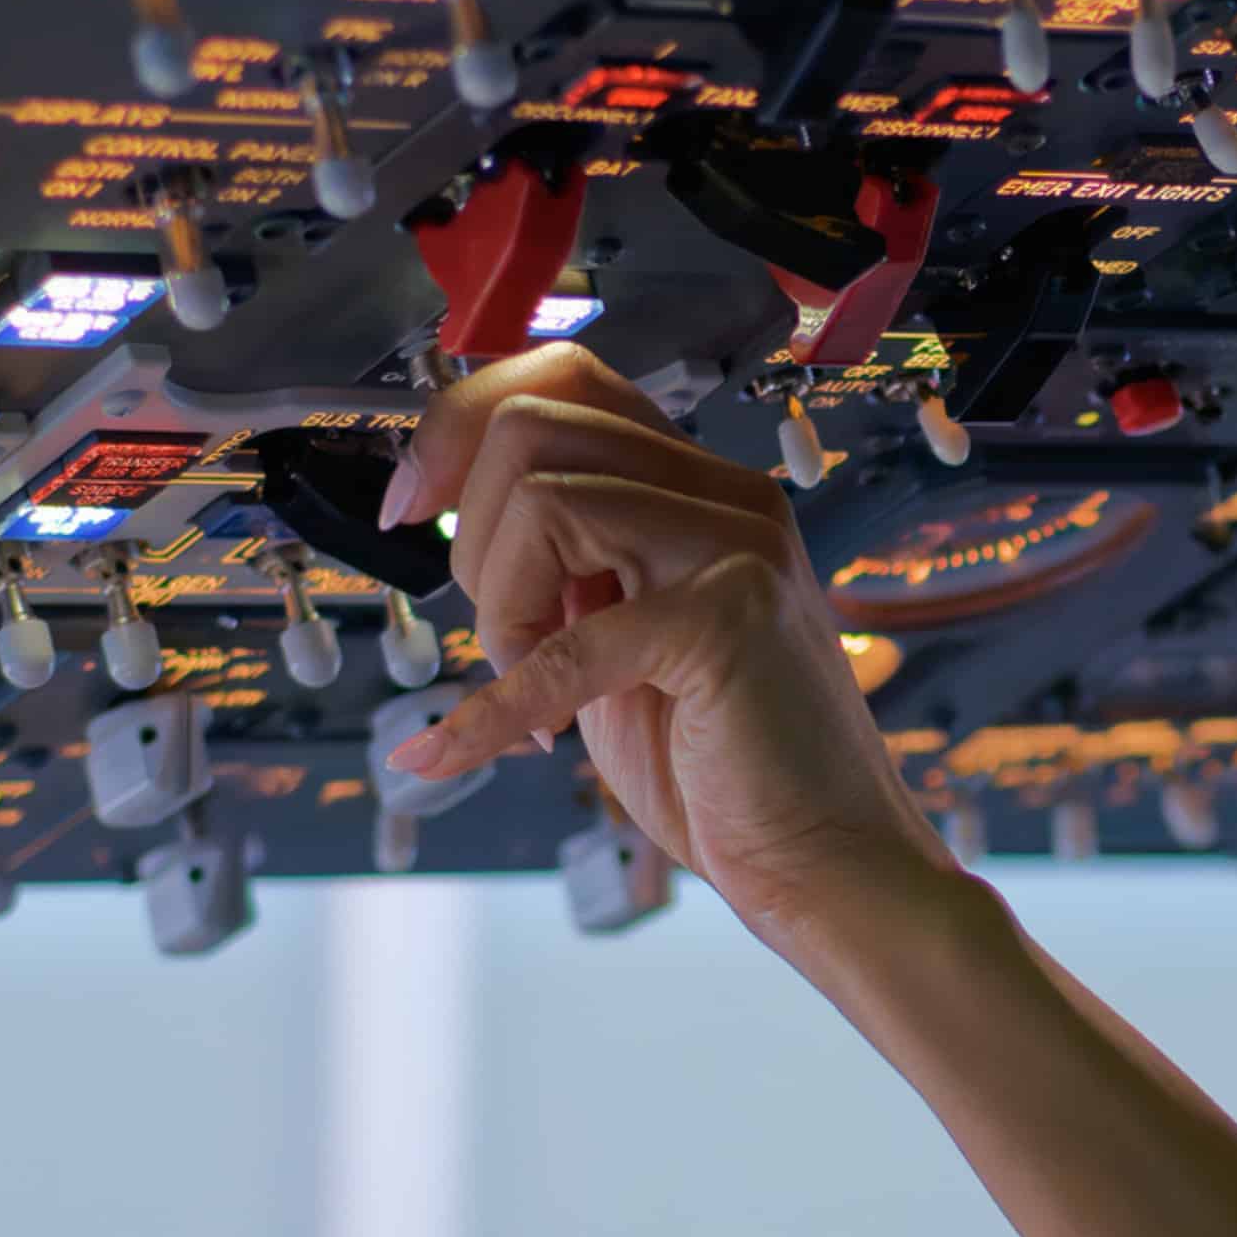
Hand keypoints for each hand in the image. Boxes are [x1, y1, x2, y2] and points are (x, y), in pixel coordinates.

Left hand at [376, 345, 960, 949]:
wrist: (824, 859)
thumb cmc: (726, 762)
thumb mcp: (624, 632)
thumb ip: (570, 560)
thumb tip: (449, 505)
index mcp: (701, 486)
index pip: (565, 377)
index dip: (461, 425)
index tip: (412, 505)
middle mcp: (728, 496)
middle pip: (534, 423)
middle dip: (471, 532)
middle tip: (503, 631)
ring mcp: (737, 549)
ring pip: (544, 499)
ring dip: (502, 606)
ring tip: (537, 689)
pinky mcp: (726, 624)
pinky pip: (563, 642)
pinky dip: (490, 710)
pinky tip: (453, 753)